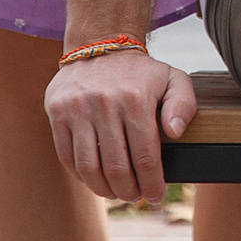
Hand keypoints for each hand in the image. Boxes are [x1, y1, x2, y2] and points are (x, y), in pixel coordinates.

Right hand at [45, 47, 195, 203]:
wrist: (100, 44)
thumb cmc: (140, 72)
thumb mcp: (172, 78)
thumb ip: (183, 104)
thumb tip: (175, 132)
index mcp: (136, 99)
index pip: (145, 157)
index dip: (151, 183)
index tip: (155, 196)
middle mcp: (105, 104)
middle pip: (116, 168)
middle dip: (128, 191)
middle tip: (135, 196)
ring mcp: (78, 109)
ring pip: (88, 167)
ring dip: (103, 190)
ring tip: (115, 193)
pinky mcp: (57, 112)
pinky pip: (67, 156)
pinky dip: (81, 176)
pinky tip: (94, 180)